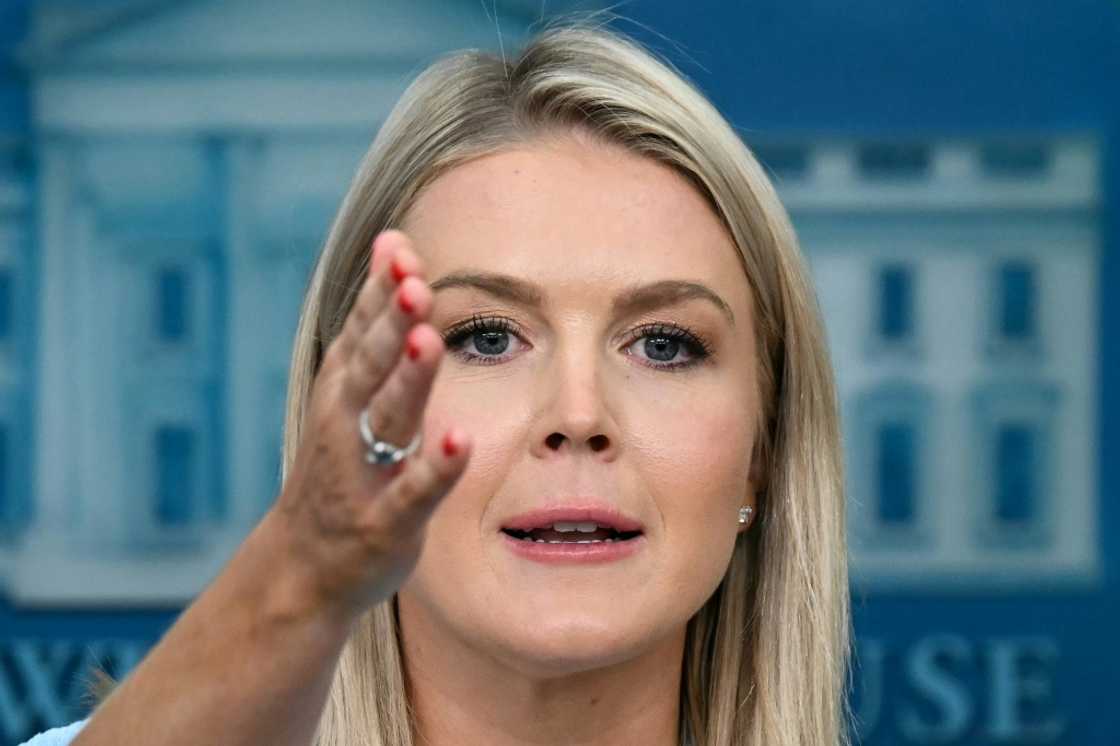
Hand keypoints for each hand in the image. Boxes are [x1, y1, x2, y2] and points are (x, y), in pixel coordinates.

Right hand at [269, 230, 470, 621]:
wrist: (303, 568)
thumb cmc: (338, 466)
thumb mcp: (347, 391)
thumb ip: (373, 326)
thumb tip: (394, 246)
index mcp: (342, 390)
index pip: (361, 330)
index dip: (379, 291)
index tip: (399, 248)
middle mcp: (345, 424)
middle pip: (371, 365)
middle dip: (391, 324)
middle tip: (413, 283)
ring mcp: (364, 474)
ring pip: (389, 419)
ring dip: (408, 380)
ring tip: (427, 341)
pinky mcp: (386, 523)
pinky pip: (414, 493)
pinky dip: (436, 468)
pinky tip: (461, 441)